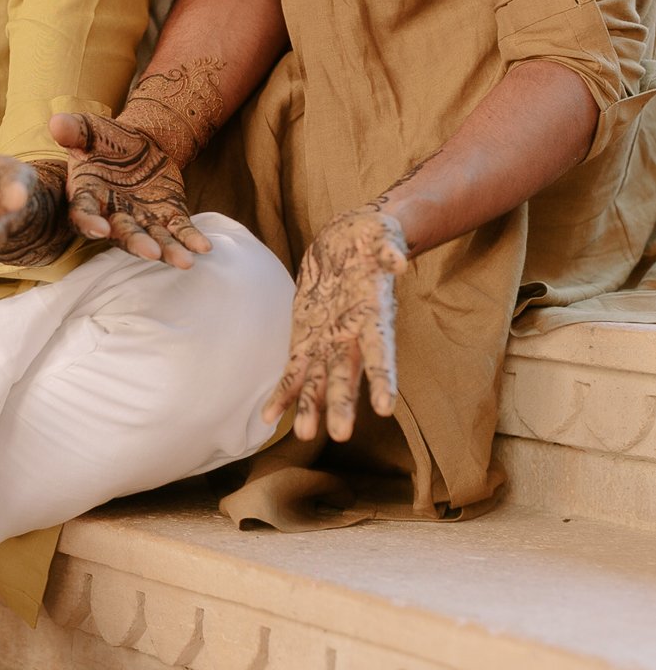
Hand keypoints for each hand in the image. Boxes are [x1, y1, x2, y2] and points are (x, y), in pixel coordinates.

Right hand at [47, 111, 210, 267]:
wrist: (138, 143)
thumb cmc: (106, 139)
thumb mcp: (89, 129)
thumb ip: (74, 129)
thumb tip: (56, 123)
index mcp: (88, 195)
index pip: (83, 213)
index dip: (89, 223)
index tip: (100, 229)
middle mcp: (113, 214)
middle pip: (124, 233)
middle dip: (138, 243)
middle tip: (151, 252)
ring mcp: (142, 219)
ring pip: (154, 239)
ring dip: (169, 251)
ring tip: (185, 262)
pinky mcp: (167, 215)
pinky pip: (179, 230)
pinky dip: (191, 239)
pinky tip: (204, 247)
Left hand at [262, 204, 408, 442]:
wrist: (348, 240)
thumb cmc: (372, 237)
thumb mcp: (382, 234)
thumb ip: (389, 249)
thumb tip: (399, 262)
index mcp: (375, 316)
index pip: (381, 352)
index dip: (383, 378)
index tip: (386, 406)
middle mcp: (353, 337)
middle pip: (348, 375)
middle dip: (343, 404)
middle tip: (340, 434)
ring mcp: (328, 342)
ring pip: (320, 381)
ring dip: (311, 407)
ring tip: (304, 434)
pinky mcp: (305, 339)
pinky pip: (293, 371)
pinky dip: (284, 393)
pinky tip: (270, 417)